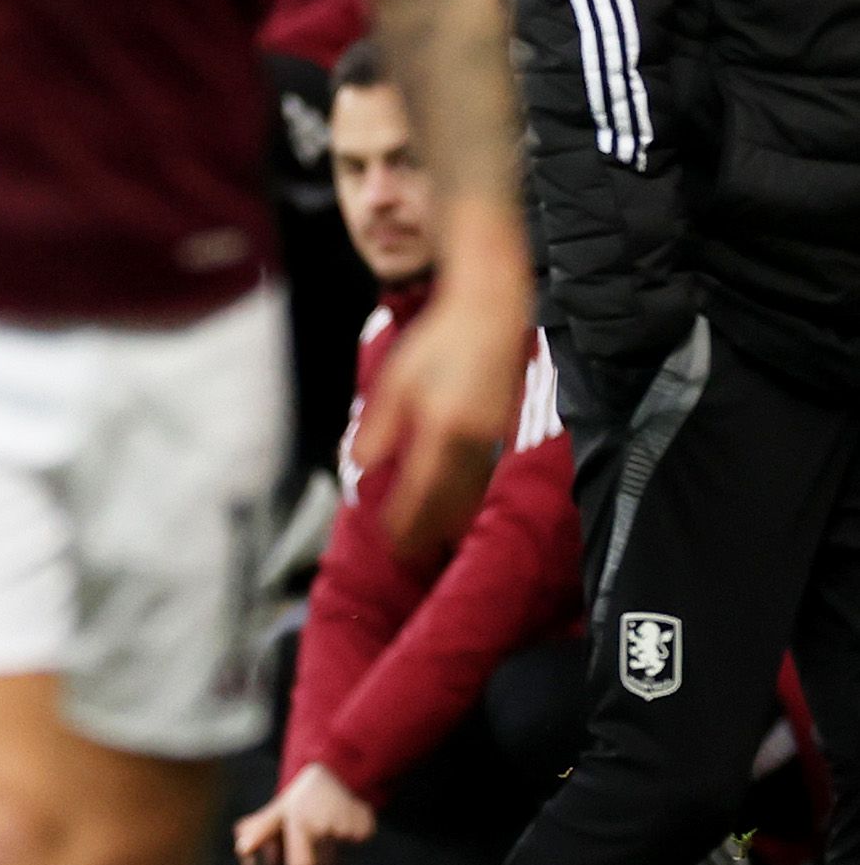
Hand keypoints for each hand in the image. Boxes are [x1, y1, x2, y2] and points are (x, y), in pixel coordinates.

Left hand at [233, 763, 380, 864]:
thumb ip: (258, 832)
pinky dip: (351, 849)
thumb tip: (244, 850)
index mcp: (299, 823)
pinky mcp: (367, 826)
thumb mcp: (275, 813)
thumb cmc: (299, 802)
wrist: (331, 775)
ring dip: (337, 860)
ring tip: (329, 837)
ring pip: (342, 861)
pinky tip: (343, 832)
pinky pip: (357, 851)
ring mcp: (349, 826)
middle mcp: (325, 826)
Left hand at [351, 235, 527, 559]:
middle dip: (428, 530)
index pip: (420, 489)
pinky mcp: (503, 428)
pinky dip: (467, 498)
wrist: (492, 309)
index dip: (405, 519)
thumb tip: (362, 467)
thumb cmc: (439, 340)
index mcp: (442, 426)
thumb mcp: (396, 380)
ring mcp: (493, 434)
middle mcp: (472, 437)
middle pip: (449, 500)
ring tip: (429, 541)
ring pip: (471, 491)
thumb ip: (378, 427)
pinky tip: (456, 507)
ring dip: (450, 519)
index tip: (389, 541)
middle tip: (407, 554)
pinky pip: (483, 475)